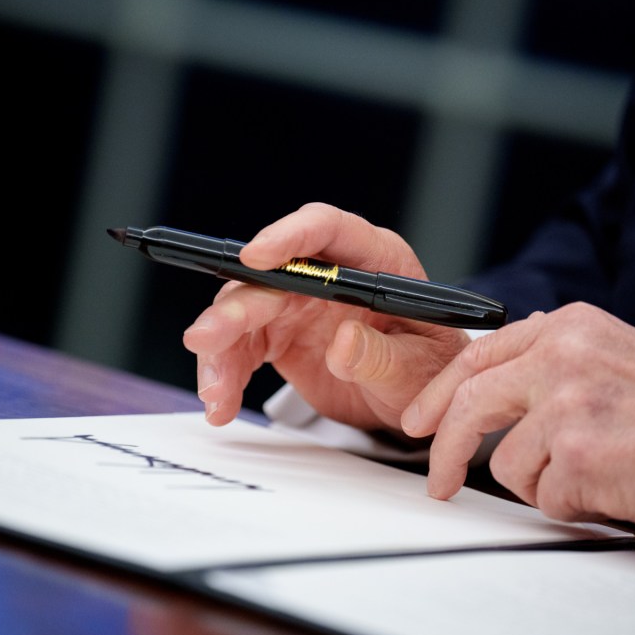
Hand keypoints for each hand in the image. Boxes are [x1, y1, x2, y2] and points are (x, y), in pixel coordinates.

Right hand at [183, 203, 468, 430]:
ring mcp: (299, 301)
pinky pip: (241, 347)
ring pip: (243, 310)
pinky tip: (220, 404)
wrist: (413, 400)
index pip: (327, 230)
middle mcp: (328, 273)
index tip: (255, 256)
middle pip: (270, 276)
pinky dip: (226, 374)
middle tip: (205, 340)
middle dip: (233, 309)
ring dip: (220, 350)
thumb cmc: (429, 372)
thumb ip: (383, 358)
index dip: (289, 237)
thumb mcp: (418, 370)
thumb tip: (345, 343)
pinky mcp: (279, 332)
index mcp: (374, 260)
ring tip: (216, 393)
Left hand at [403, 302, 634, 533]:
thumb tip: (505, 373)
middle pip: (470, 403)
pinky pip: (546, 498)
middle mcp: (561, 357)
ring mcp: (566, 406)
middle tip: (437, 480)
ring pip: (509, 464)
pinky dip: (574, 505)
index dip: (441, 393)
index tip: (422, 419)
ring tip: (598, 473)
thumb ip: (559, 357)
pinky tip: (614, 488)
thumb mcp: (619, 354)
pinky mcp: (577, 457)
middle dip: (443, 449)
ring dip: (544, 482)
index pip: (479, 355)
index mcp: (569, 328)